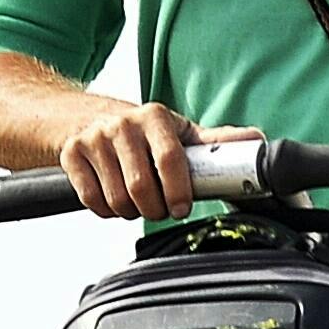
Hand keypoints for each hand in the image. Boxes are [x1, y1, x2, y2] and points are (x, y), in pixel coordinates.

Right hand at [61, 104, 260, 221]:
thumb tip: (257, 141)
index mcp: (155, 118)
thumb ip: (216, 143)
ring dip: (129, 211)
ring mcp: (94, 139)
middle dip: (154, 209)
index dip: (177, 191)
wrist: (85, 117)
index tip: (181, 208)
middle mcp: (123, 125)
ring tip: (137, 202)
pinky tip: (113, 200)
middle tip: (160, 210)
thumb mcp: (179, 133)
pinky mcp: (71, 154)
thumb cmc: (143, 132)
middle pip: (141, 187)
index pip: (170, 159)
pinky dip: (105, 210)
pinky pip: (91, 200)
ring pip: (116, 198)